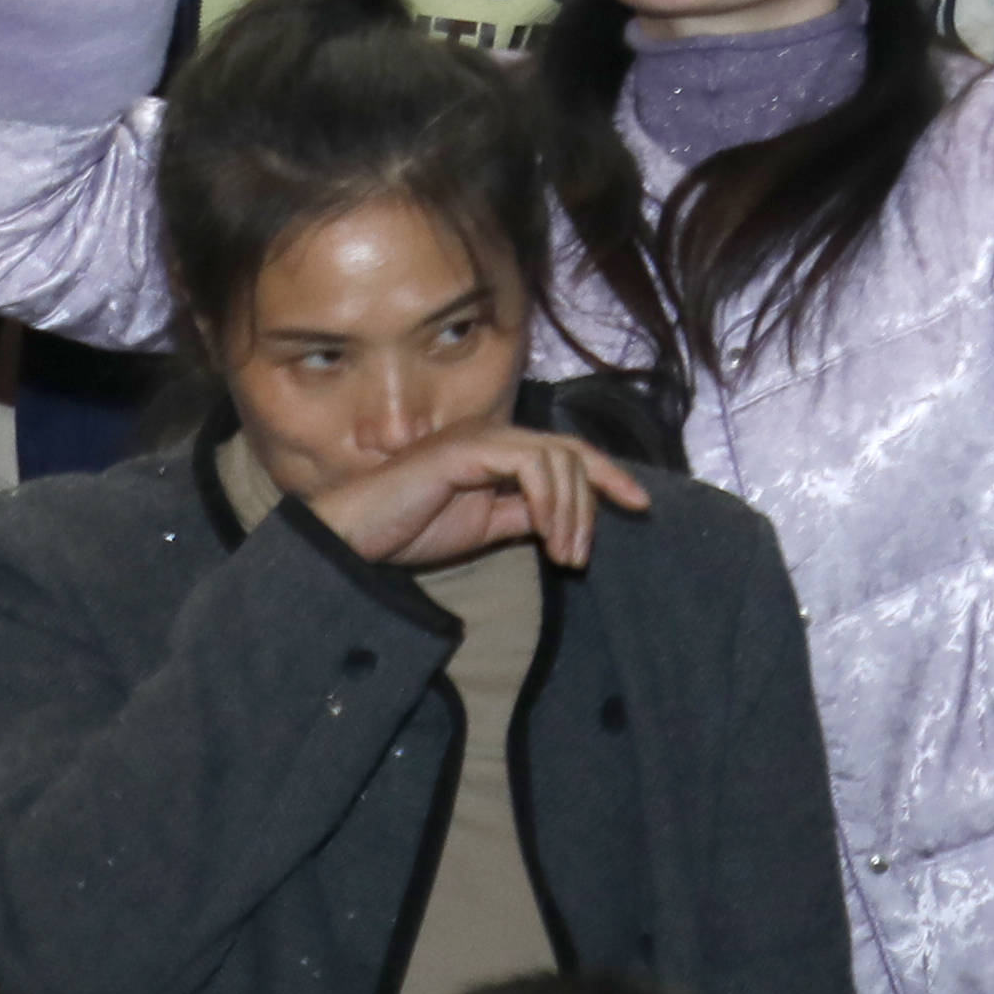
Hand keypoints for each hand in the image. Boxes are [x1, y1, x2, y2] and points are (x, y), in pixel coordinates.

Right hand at [304, 421, 656, 575]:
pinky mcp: (467, 449)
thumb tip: (563, 518)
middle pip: (572, 455)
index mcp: (500, 451)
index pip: (568, 454)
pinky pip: (530, 464)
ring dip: (571, 511)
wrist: (353, 537)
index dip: (608, 475)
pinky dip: (549, 499)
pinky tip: (546, 536)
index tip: (640, 506)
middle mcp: (495, 435)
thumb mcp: (481, 528)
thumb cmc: (407, 531)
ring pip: (558, 458)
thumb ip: (521, 515)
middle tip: (580, 557)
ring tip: (564, 555)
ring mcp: (481, 438)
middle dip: (593, 503)